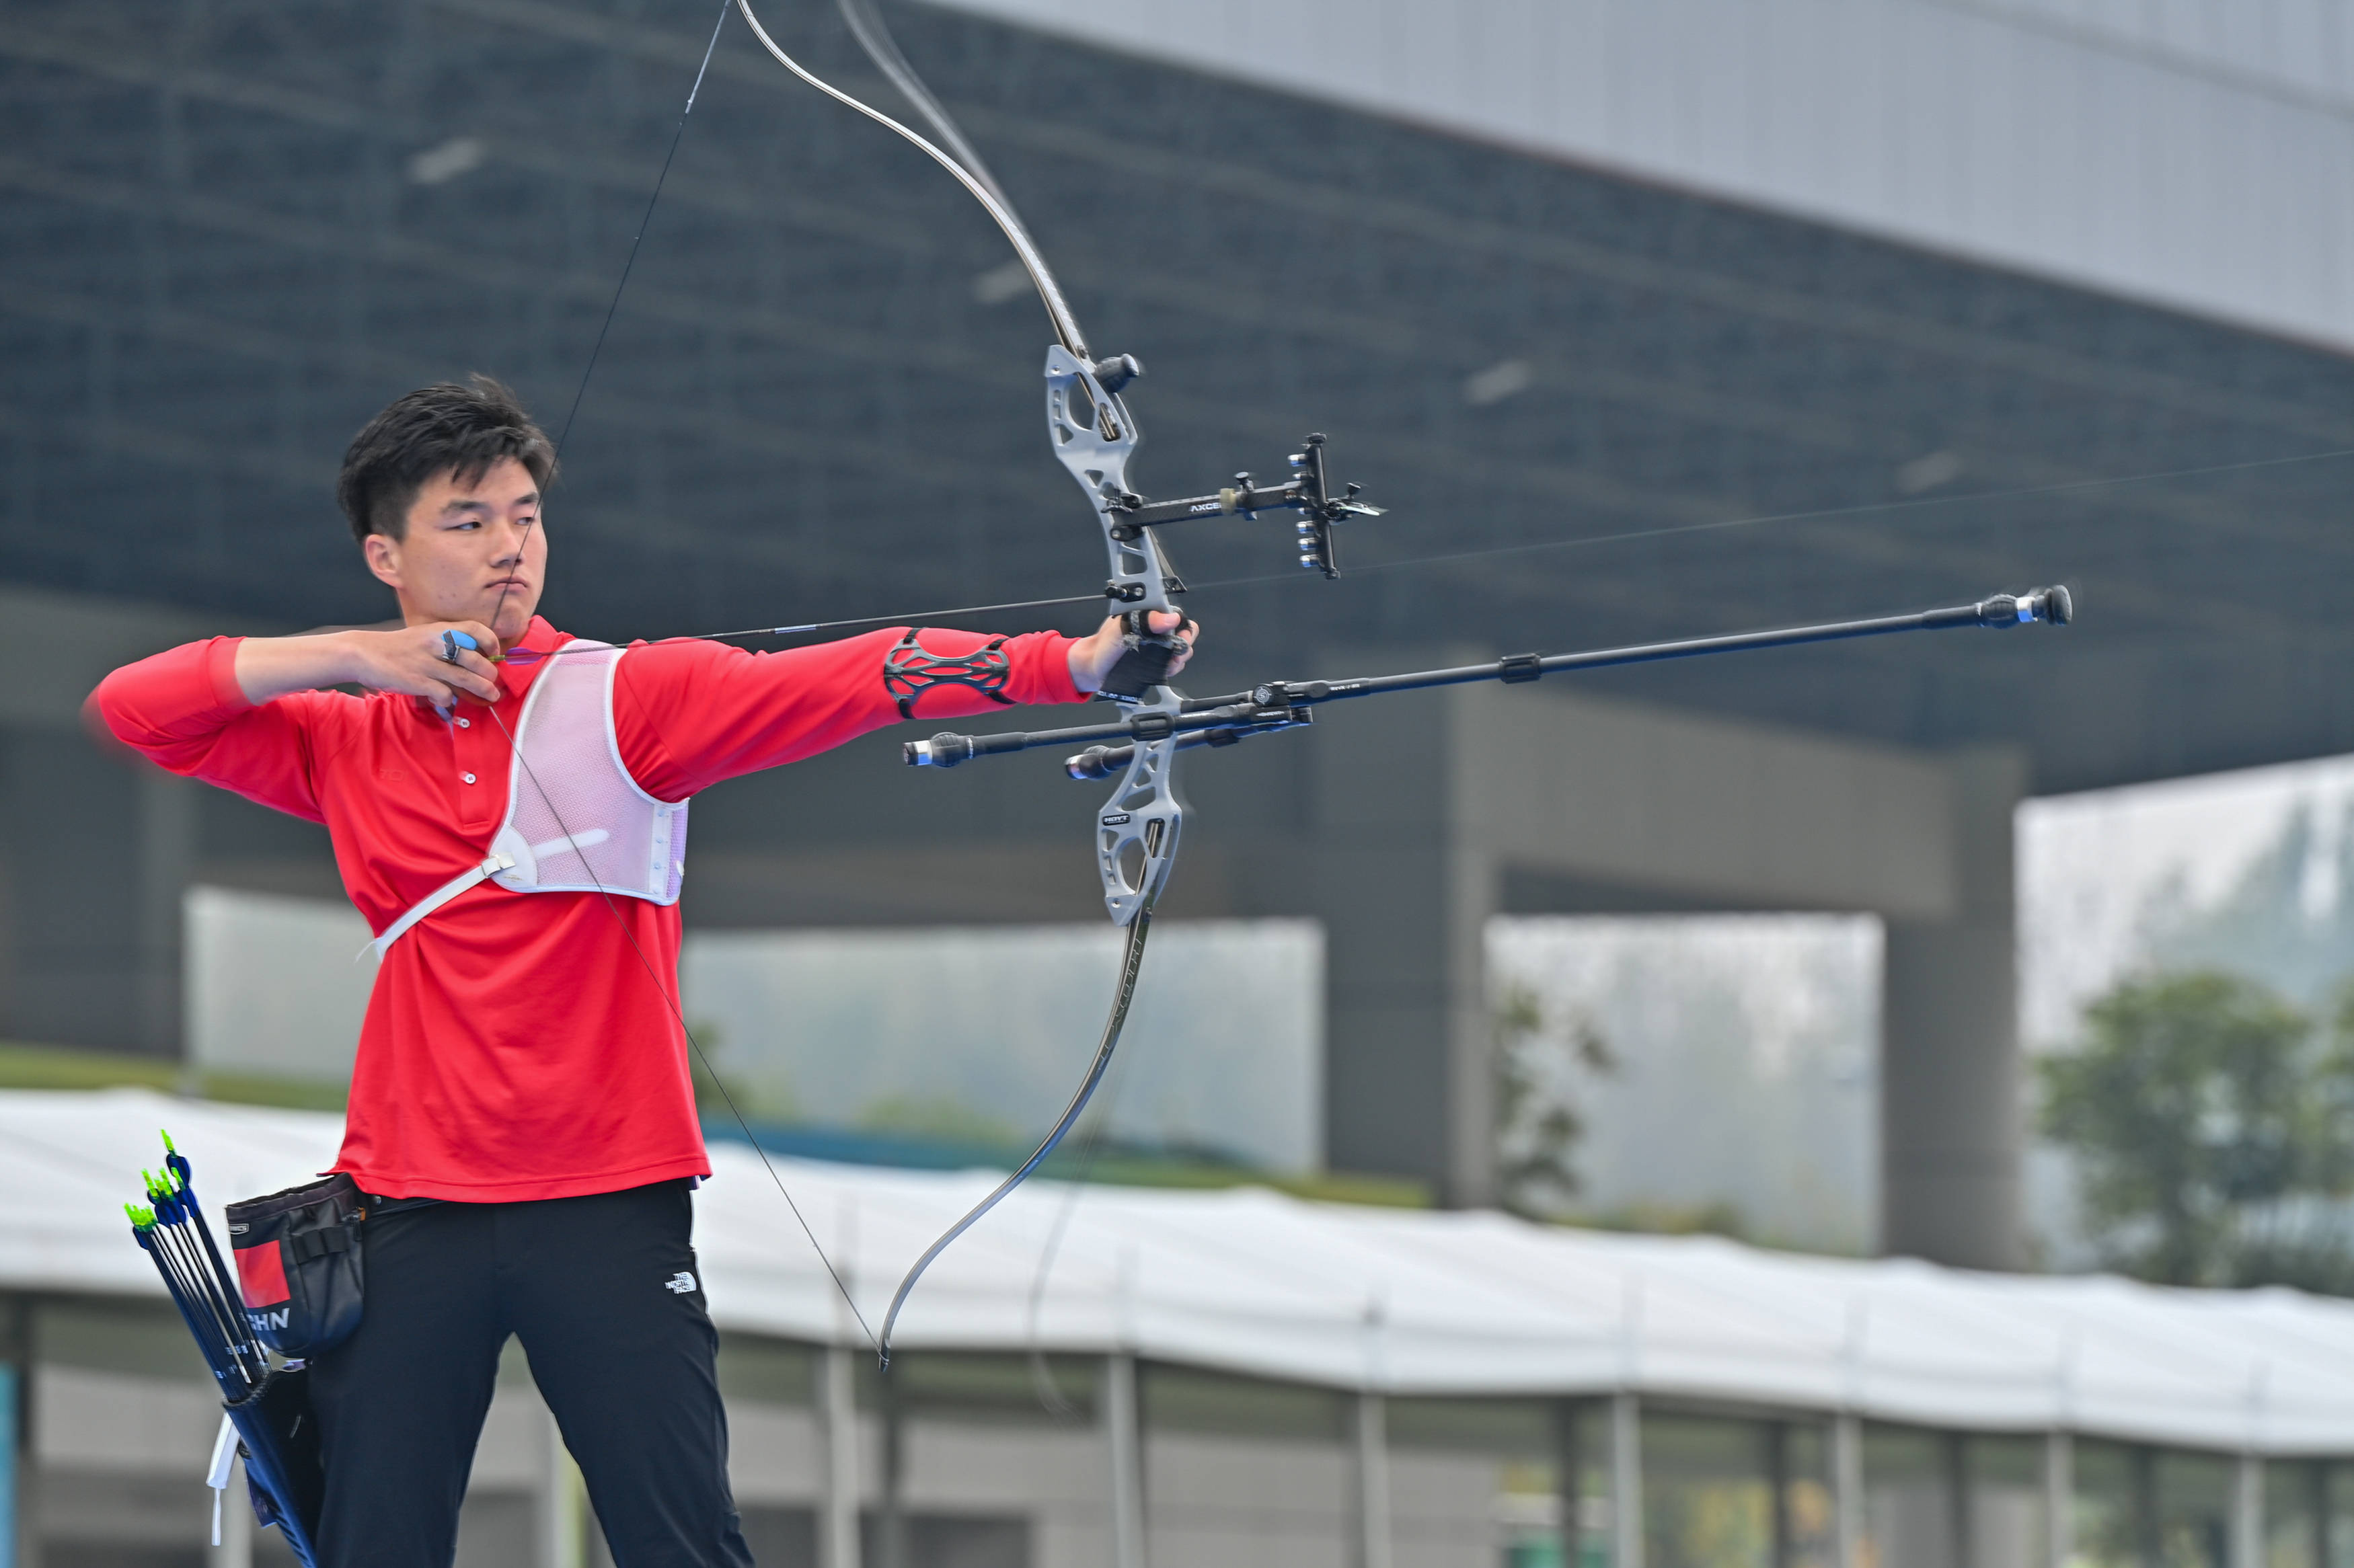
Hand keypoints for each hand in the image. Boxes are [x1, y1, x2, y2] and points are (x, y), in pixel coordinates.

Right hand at [233, 621, 502, 706]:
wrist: (362, 653)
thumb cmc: (397, 648)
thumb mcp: (423, 636)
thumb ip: (445, 643)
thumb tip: (473, 655)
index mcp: (438, 630)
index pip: (475, 628)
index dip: (490, 641)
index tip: (495, 652)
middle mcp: (435, 644)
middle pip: (475, 659)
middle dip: (490, 673)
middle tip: (493, 682)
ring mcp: (427, 663)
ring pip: (466, 678)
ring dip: (482, 689)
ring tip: (491, 696)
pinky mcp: (417, 681)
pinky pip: (445, 694)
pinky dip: (450, 700)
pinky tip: (447, 701)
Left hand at [1068, 610, 1198, 693]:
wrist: (1093, 668)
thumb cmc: (1103, 645)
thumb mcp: (1121, 628)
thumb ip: (1144, 620)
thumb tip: (1169, 618)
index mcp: (1148, 615)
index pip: (1176, 613)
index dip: (1182, 624)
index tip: (1180, 635)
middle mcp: (1156, 629)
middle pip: (1185, 631)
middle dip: (1184, 643)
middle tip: (1175, 652)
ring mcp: (1158, 646)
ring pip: (1182, 650)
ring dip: (1179, 658)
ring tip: (1168, 663)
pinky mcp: (1157, 662)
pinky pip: (1174, 664)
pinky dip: (1173, 668)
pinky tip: (1163, 669)